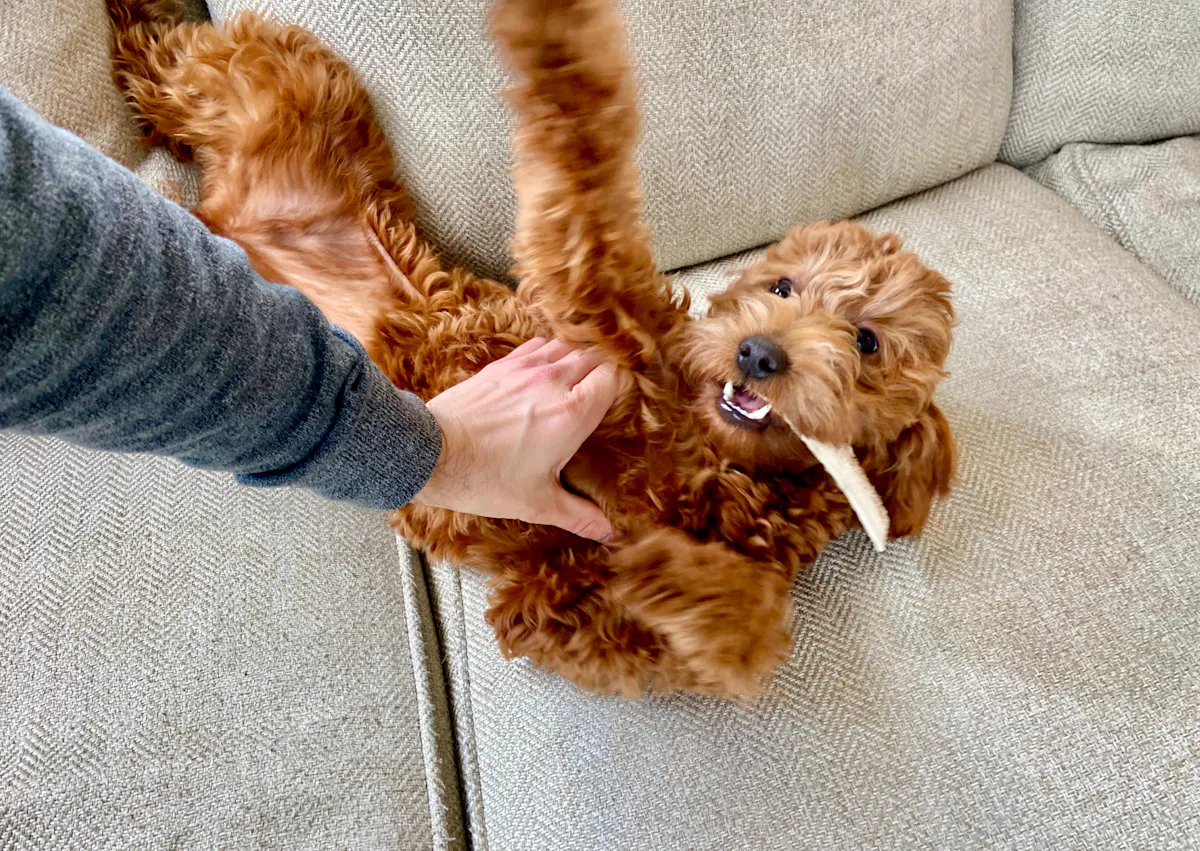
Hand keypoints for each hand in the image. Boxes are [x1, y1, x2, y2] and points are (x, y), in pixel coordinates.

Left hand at [412, 337, 618, 540]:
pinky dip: (548, 352)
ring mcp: (525, 368)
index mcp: (571, 412)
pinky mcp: (500, 366)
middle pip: (593, 356)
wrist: (432, 453)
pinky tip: (545, 370)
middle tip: (604, 392)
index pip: (613, 377)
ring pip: (566, 346)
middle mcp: (553, 381)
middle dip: (603, 371)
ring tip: (577, 378)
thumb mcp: (538, 502)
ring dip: (576, 358)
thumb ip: (579, 514)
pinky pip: (536, 346)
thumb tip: (608, 532)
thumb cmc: (485, 478)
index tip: (621, 401)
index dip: (621, 385)